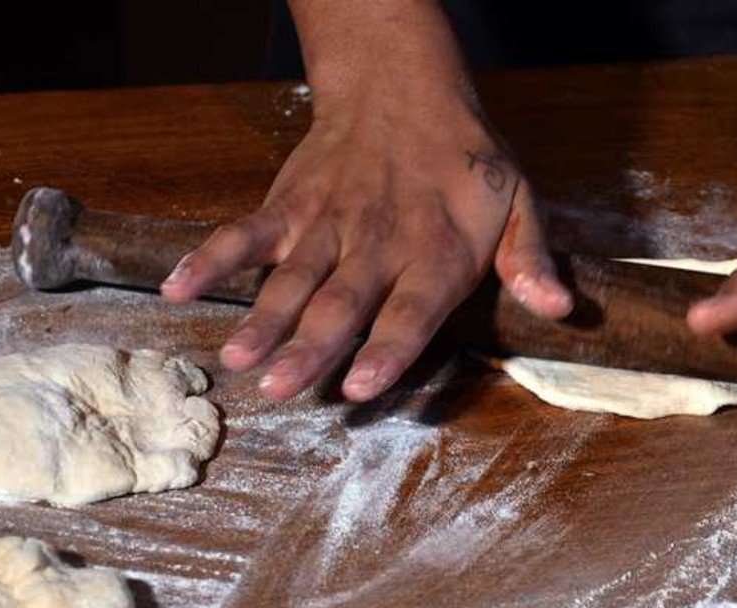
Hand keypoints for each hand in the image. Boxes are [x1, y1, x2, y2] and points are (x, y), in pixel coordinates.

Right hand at [161, 94, 570, 401]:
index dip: (386, 349)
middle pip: (340, 302)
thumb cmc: (465, 163)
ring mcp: (327, 225)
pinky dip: (209, 258)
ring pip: (289, 277)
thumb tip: (560, 308)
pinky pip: (244, 232)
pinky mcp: (289, 206)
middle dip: (310, 347)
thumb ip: (530, 261)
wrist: (402, 89)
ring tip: (234, 358)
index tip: (358, 385)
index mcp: (437, 252)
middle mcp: (378, 243)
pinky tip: (176, 289)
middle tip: (280, 389)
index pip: (411, 310)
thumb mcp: (518, 203)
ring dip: (261, 318)